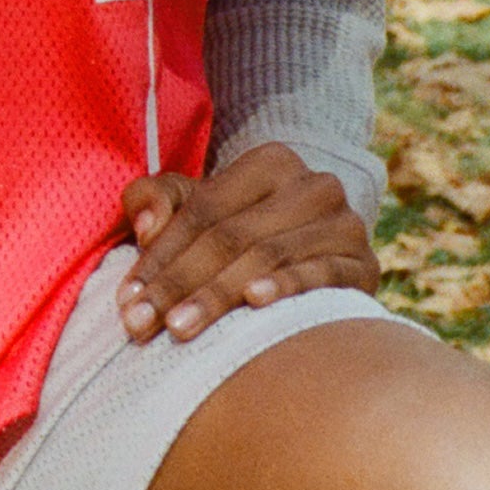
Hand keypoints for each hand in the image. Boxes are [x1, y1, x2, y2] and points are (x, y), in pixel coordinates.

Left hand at [117, 143, 377, 343]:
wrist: (321, 254)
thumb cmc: (242, 231)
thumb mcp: (198, 206)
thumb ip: (158, 200)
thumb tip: (145, 224)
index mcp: (270, 161)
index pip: (203, 210)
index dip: (159, 255)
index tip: (124, 299)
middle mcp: (314, 185)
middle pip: (230, 237)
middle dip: (178, 284)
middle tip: (141, 324)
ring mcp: (345, 224)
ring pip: (266, 257)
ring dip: (217, 296)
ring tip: (178, 327)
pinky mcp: (364, 264)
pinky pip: (322, 275)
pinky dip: (287, 287)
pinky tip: (254, 303)